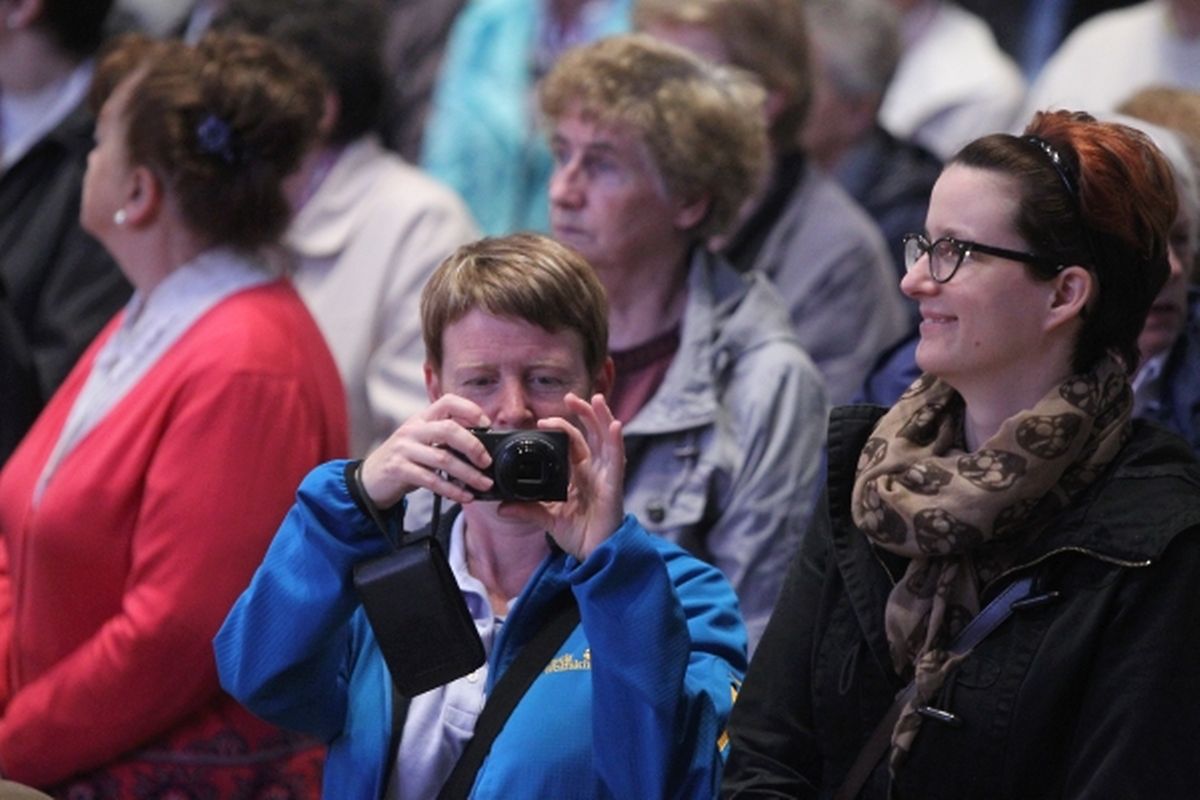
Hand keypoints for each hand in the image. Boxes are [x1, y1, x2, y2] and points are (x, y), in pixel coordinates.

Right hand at [359, 394, 494, 507]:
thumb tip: (482, 448)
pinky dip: (452, 490)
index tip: (487, 425)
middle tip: (487, 462)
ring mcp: (404, 449)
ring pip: (443, 458)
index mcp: (422, 419)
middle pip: (449, 429)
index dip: (470, 410)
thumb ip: (446, 439)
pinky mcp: (398, 469)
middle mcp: (413, 430)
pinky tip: (465, 496)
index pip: (448, 402)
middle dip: (474, 446)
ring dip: (468, 474)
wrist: (370, 479)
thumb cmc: (404, 460)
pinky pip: (431, 480)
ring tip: (483, 484)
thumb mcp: (423, 442)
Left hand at [497, 393, 624, 560]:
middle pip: (592, 434)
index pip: (574, 443)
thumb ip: (527, 510)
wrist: (594, 555)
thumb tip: (502, 507)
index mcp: (580, 474)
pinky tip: (616, 425)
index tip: (541, 421)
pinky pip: (617, 459)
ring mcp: (606, 475)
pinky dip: (617, 440)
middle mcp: (595, 470)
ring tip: (595, 399)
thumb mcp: (547, 519)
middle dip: (584, 413)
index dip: (562, 428)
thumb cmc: (579, 535)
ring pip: (606, 439)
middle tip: (570, 396)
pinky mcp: (614, 485)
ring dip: (602, 417)